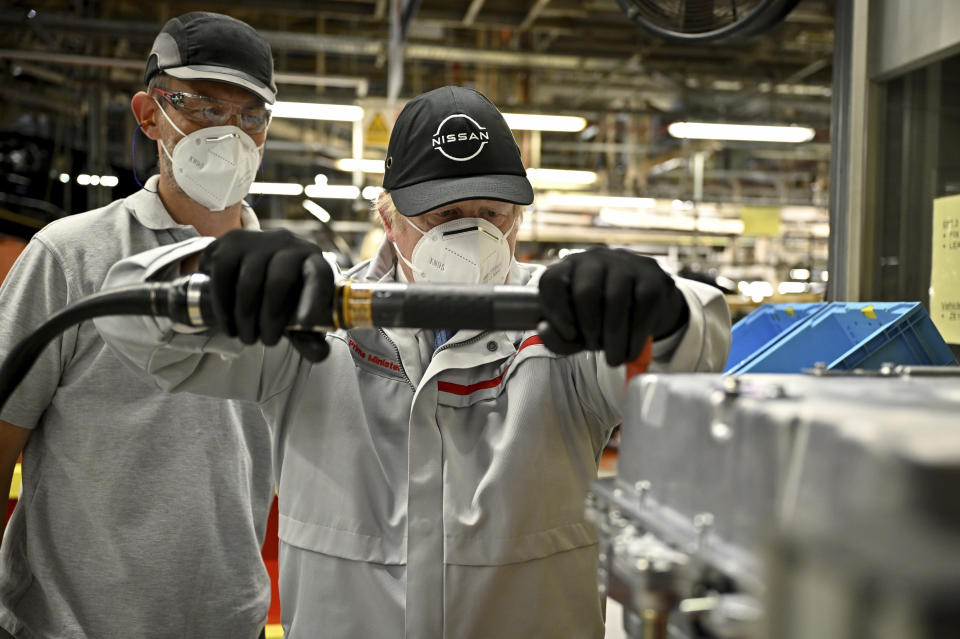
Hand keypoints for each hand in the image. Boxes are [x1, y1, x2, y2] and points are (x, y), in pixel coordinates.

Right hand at [198, 229, 333, 361]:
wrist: (251, 271)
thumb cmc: (284, 298)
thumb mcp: (297, 318)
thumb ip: (308, 337)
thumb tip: (319, 354)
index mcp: (314, 261)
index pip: (319, 274)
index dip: (314, 297)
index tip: (306, 324)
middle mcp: (289, 244)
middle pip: (279, 280)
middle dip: (271, 318)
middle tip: (267, 341)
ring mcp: (258, 240)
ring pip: (248, 281)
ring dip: (245, 317)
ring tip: (247, 337)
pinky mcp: (230, 243)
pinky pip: (222, 275)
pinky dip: (223, 306)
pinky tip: (228, 323)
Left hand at [537, 248, 688, 365]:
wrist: (646, 305)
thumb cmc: (602, 318)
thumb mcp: (576, 331)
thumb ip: (557, 337)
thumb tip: (544, 329)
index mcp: (568, 268)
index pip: (552, 281)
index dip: (556, 311)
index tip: (569, 335)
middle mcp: (595, 259)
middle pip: (586, 291)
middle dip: (589, 327)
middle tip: (595, 347)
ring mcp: (625, 264)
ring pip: (615, 299)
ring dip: (614, 337)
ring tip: (614, 357)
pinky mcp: (652, 277)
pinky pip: (642, 305)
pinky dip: (635, 336)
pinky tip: (630, 350)